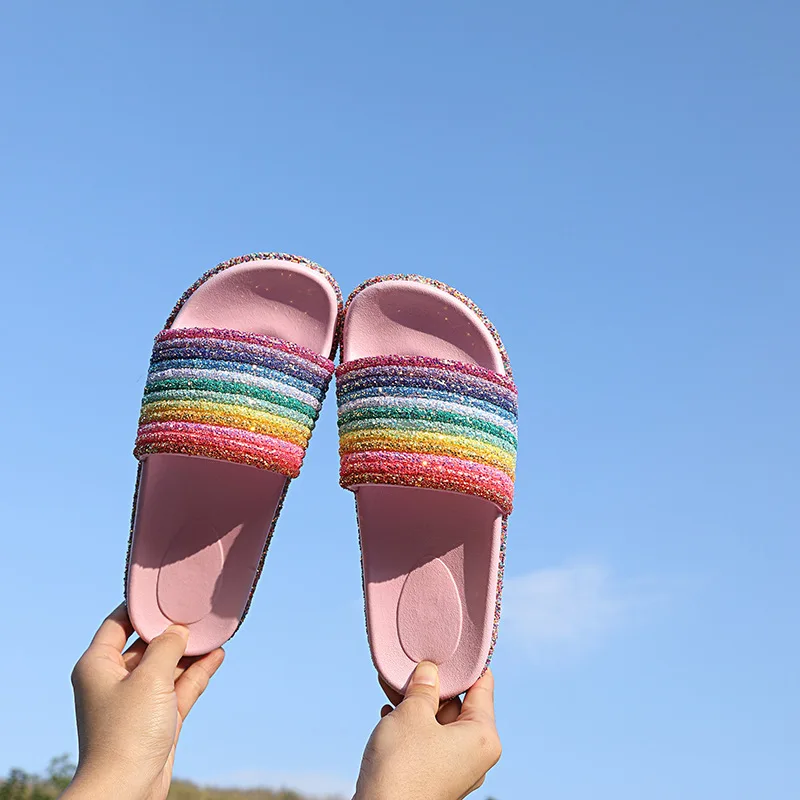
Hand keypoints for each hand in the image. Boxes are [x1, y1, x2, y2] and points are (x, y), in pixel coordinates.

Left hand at [63, 604, 224, 799]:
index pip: (118, 623)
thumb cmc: (126, 732)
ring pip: (167, 665)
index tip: (166, 591)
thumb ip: (167, 646)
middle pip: (146, 644)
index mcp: (98, 665)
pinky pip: (179, 687)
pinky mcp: (157, 719)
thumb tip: (179, 630)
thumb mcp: (149, 677)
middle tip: (197, 609)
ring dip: (189, 651)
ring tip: (214, 630)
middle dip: (172, 628)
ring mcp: (137, 700)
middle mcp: (115, 680)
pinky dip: (196, 672)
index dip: (141, 607)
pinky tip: (217, 654)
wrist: (125, 791)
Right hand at [354, 663, 501, 799]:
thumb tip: (430, 671)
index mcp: (483, 737)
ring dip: (416, 703)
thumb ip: (424, 687)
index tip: (451, 644)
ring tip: (392, 685)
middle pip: (458, 704)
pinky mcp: (434, 777)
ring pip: (438, 722)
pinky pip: (427, 741)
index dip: (465, 663)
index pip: (482, 686)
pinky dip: (411, 725)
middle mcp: (475, 755)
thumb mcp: (412, 714)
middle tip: (410, 664)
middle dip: (431, 684)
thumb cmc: (402, 767)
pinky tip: (389, 712)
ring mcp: (455, 768)